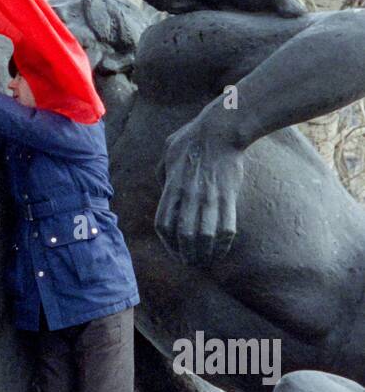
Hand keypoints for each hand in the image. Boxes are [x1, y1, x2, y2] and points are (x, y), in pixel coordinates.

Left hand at [154, 112, 244, 266]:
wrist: (221, 129)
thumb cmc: (192, 137)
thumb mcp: (167, 151)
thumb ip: (162, 172)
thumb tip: (162, 187)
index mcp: (172, 186)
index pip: (164, 224)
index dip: (167, 243)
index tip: (173, 250)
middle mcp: (189, 195)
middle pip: (184, 235)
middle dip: (186, 254)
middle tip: (190, 263)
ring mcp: (210, 197)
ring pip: (206, 235)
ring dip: (205, 254)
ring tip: (205, 262)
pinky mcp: (229, 196)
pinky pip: (227, 226)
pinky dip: (224, 243)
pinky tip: (221, 250)